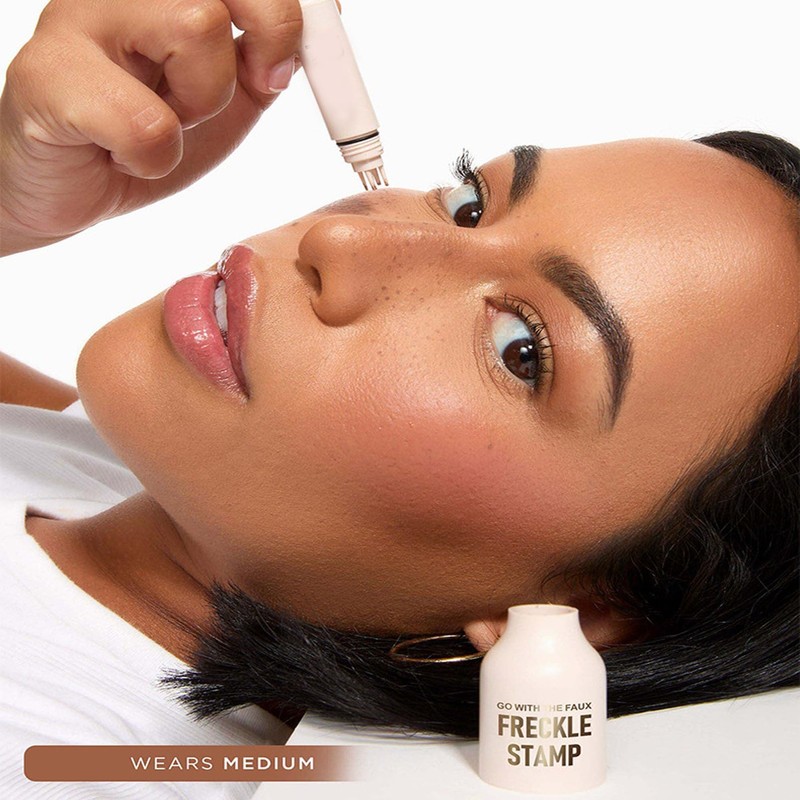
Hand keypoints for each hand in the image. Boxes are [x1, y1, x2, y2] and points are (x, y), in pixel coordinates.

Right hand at [0, 0, 301, 254]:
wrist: (70, 184)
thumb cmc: (145, 131)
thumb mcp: (228, 92)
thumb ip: (269, 52)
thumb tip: (327, 10)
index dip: (289, 6)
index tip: (289, 55)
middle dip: (271, 35)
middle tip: (254, 82)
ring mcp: (78, 16)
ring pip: (198, 26)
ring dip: (203, 102)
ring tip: (167, 120)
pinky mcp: (46, 73)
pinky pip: (147, 122)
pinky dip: (154, 157)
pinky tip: (124, 154)